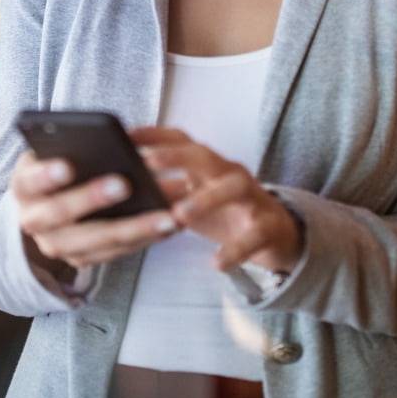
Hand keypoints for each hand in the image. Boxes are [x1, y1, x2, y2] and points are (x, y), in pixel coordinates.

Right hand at [10, 150, 177, 274]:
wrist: (44, 202)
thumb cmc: (57, 161)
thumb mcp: (53, 148)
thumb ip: (72, 143)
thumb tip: (113, 136)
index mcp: (23, 186)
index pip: (29, 181)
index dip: (46, 176)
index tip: (68, 166)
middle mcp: (33, 221)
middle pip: (60, 215)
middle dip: (92, 199)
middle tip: (125, 184)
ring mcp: (57, 245)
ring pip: (95, 241)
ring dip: (134, 229)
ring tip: (167, 214)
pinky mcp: (82, 259)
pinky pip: (115, 252)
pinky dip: (144, 239)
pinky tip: (170, 223)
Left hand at [131, 127, 303, 274]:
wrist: (275, 233)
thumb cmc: (224, 211)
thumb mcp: (194, 196)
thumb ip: (166, 189)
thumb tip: (121, 186)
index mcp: (208, 165)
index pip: (181, 141)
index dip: (155, 135)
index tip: (126, 135)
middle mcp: (229, 173)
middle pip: (204, 156)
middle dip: (176, 157)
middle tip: (148, 163)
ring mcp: (251, 197)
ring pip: (233, 187)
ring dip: (206, 198)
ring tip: (179, 214)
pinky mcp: (266, 226)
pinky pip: (252, 235)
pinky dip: (235, 249)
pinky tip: (217, 263)